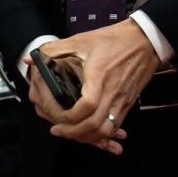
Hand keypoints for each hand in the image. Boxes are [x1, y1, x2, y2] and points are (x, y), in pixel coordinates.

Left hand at [35, 19, 160, 154]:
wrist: (145, 41)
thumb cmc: (115, 39)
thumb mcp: (82, 40)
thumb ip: (54, 49)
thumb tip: (32, 58)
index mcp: (99, 75)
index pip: (87, 105)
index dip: (71, 117)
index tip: (58, 118)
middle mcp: (112, 91)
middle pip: (95, 124)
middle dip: (75, 133)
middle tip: (59, 131)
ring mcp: (122, 99)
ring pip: (107, 129)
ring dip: (89, 136)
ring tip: (73, 133)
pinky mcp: (129, 103)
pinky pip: (116, 124)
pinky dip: (103, 133)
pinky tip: (92, 131)